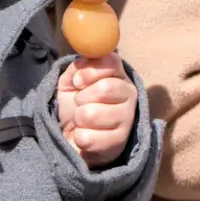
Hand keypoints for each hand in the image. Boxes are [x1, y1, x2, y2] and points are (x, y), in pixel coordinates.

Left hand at [57, 52, 137, 166]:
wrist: (71, 137)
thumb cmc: (73, 105)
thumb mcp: (70, 81)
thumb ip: (78, 66)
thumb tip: (86, 57)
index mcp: (118, 74)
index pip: (110, 62)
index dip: (89, 71)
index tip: (77, 81)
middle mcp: (129, 94)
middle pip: (104, 89)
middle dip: (81, 98)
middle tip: (80, 104)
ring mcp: (127, 119)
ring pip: (91, 114)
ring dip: (78, 119)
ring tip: (83, 121)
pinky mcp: (119, 143)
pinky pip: (87, 138)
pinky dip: (79, 137)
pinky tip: (86, 136)